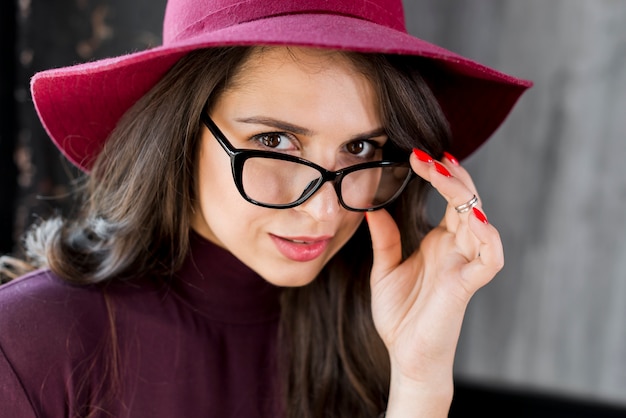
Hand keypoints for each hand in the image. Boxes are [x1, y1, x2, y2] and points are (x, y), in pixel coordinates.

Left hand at [366, 150, 503, 415]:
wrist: (405, 355)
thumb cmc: (400, 315)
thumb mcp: (384, 269)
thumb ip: (385, 239)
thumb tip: (373, 207)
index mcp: (440, 242)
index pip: (450, 199)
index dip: (440, 175)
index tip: (418, 155)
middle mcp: (456, 248)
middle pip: (466, 202)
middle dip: (450, 175)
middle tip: (426, 156)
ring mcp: (464, 265)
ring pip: (480, 221)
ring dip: (465, 195)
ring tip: (444, 172)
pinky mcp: (467, 286)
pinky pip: (490, 258)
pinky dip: (488, 237)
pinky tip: (471, 217)